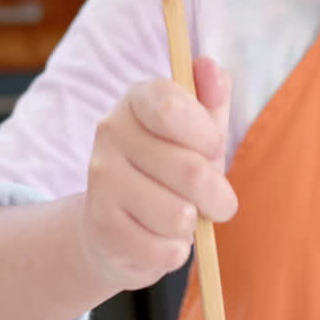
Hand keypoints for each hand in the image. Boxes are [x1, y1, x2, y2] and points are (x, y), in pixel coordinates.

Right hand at [82, 57, 236, 290]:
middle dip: (218, 196)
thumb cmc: (168, 174)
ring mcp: (101, 180)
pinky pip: (164, 249)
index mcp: (137, 100)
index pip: (173, 106)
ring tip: (181, 218)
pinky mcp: (101, 227)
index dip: (207, 136)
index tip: (213, 150)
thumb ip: (210, 101)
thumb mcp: (196, 135)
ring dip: (193, 226)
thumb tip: (210, 67)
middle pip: (190, 170)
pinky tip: (159, 238)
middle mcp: (110, 132)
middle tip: (217, 203)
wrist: (114, 228)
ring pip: (180, 215)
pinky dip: (174, 251)